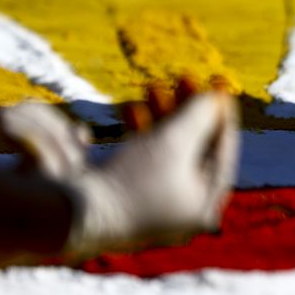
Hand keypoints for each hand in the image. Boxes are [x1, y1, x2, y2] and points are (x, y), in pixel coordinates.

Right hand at [0, 86, 238, 255]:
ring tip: (150, 87)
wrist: (69, 217)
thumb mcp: (174, 140)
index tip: (218, 83)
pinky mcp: (129, 200)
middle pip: (196, 149)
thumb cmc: (131, 180)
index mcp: (206, 204)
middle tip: (182, 77)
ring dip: (161, 116)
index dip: (223, 113)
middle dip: (187, 110)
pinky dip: (141, 134)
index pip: (224, 151)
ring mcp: (157, 207)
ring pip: (168, 151)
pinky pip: (144, 161)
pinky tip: (129, 109)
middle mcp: (186, 210)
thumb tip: (217, 96)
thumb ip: (201, 115)